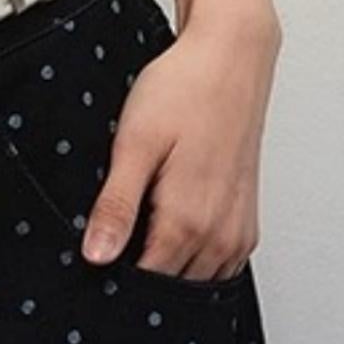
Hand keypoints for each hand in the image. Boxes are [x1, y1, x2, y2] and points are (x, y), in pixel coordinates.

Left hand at [80, 4, 281, 283]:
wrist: (230, 57)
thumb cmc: (185, 90)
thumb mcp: (134, 145)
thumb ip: (116, 206)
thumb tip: (96, 255)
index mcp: (188, 220)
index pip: (147, 284)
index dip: (117, 280)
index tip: (97, 263)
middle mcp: (220, 233)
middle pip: (173, 286)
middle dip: (142, 276)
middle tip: (117, 238)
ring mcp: (237, 228)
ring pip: (198, 279)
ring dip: (171, 268)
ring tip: (144, 228)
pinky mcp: (246, 217)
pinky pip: (220, 262)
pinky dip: (196, 258)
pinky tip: (174, 228)